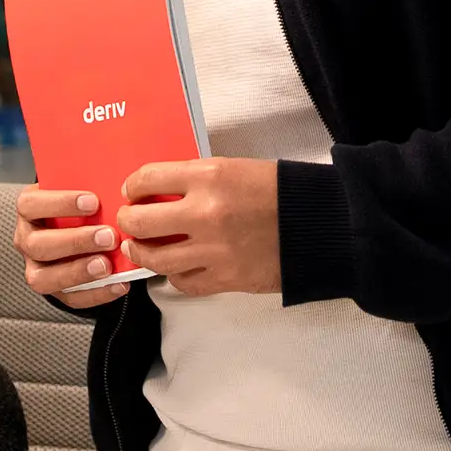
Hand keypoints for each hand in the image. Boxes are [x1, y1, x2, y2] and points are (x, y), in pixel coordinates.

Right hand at [12, 187, 130, 308]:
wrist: (79, 228)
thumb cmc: (81, 206)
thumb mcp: (80, 191)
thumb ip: (91, 187)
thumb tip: (115, 182)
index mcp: (29, 209)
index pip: (30, 204)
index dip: (60, 203)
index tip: (93, 202)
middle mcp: (26, 239)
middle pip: (38, 245)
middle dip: (75, 241)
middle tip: (107, 237)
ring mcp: (36, 267)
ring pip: (44, 278)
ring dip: (78, 271)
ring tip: (107, 265)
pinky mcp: (54, 290)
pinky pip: (69, 297)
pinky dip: (96, 293)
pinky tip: (118, 284)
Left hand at [117, 158, 280, 295]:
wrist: (322, 225)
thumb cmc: (281, 192)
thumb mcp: (236, 169)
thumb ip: (196, 180)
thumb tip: (161, 193)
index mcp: (209, 176)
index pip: (147, 179)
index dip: (133, 186)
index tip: (132, 191)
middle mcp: (205, 213)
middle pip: (140, 222)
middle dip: (128, 221)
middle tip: (129, 221)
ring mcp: (213, 250)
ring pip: (155, 258)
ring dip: (142, 252)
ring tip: (141, 248)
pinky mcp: (226, 279)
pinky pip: (183, 282)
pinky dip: (174, 275)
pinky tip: (177, 267)